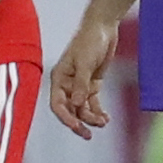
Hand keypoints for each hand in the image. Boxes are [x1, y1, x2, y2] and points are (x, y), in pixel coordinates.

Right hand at [49, 14, 121, 136]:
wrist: (103, 27)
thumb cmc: (89, 40)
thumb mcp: (85, 63)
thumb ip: (81, 84)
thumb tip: (76, 105)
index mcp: (59, 78)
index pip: (57, 104)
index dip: (65, 118)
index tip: (76, 127)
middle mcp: (67, 84)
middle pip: (69, 110)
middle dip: (78, 123)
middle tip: (87, 135)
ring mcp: (79, 85)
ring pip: (82, 108)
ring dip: (91, 117)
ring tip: (102, 122)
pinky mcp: (92, 83)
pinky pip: (92, 102)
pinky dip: (98, 111)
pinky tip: (105, 118)